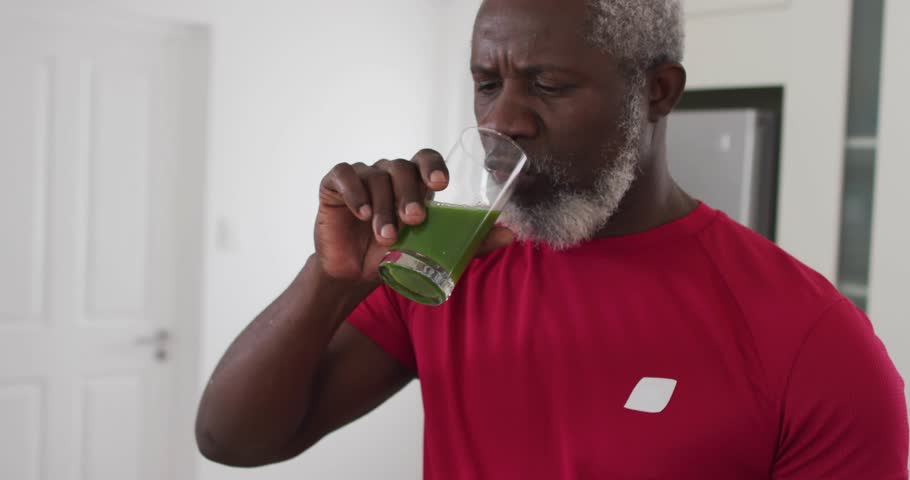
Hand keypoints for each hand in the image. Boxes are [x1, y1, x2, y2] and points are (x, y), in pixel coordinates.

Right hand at [315, 149, 513, 283]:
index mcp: (413, 183)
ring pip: (375, 177)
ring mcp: (361, 177)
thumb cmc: (392, 258)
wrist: (352, 275)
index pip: (425, 158)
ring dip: (383, 208)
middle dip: (409, 194)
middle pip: (401, 167)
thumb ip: (470, 242)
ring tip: (386, 238)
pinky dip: (354, 194)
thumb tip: (511, 235)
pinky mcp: (334, 186)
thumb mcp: (432, 251)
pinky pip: (344, 176)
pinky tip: (361, 214)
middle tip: (414, 220)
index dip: (433, 165)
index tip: (440, 184)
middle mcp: (388, 174)